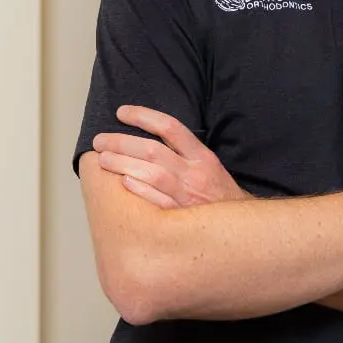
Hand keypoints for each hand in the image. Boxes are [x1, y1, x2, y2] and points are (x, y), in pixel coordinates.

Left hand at [92, 106, 248, 207]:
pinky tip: (122, 182)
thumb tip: (148, 138)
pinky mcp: (181, 218)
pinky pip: (156, 201)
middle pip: (153, 150)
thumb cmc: (219, 197)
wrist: (242, 230)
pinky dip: (139, 190)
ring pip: (151, 174)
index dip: (143, 116)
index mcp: (202, 157)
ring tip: (103, 160)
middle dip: (121, 142)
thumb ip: (184, 153)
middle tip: (100, 141)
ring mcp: (187, 196)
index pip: (170, 127)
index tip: (121, 112)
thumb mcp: (209, 167)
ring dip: (123, 164)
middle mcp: (195, 173)